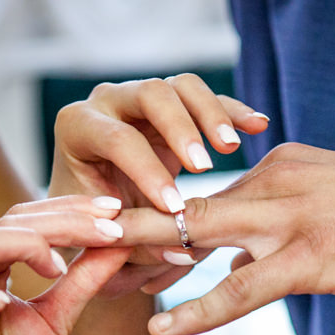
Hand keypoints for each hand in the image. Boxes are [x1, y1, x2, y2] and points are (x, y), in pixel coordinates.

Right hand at [0, 196, 129, 334]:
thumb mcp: (61, 317)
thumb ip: (84, 278)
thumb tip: (122, 240)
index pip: (22, 218)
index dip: (68, 210)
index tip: (114, 211)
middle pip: (2, 222)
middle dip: (60, 221)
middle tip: (108, 229)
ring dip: (23, 245)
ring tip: (59, 267)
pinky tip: (10, 301)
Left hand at [49, 74, 268, 294]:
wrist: (103, 220)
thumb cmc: (98, 234)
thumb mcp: (111, 244)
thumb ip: (140, 246)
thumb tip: (181, 248)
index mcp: (77, 129)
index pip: (117, 139)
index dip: (148, 171)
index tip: (176, 207)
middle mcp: (106, 102)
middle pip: (151, 94)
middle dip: (182, 130)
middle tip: (206, 168)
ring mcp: (142, 97)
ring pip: (182, 87)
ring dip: (212, 114)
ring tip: (232, 149)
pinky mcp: (174, 105)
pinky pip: (207, 98)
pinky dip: (232, 111)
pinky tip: (258, 126)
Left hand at [112, 143, 334, 334]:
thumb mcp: (324, 207)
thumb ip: (272, 228)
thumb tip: (236, 264)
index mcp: (276, 166)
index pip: (198, 189)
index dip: (150, 215)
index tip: (106, 227)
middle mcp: (273, 182)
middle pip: (180, 202)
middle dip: (123, 221)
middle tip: (72, 236)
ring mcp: (289, 219)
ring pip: (196, 235)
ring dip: (141, 256)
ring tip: (92, 273)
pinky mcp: (310, 259)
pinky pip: (240, 289)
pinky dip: (194, 308)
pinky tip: (160, 327)